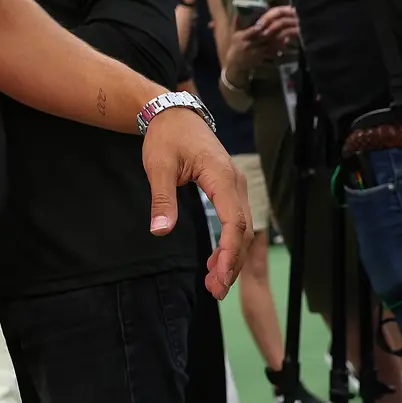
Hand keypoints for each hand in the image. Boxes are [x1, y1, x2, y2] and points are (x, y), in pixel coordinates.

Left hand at [143, 106, 249, 300]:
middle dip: (232, 262)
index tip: (219, 276)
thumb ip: (162, 199)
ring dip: (232, 256)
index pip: (234, 222)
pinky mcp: (229, 187)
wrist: (173, 113)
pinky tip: (217, 261)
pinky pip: (236, 219)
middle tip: (215, 290)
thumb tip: (160, 232)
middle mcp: (235, 182)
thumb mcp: (158, 166)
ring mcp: (235, 184)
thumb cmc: (166, 137)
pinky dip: (230, 242)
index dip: (229, 252)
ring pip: (242, 227)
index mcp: (221, 177)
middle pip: (243, 230)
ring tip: (215, 283)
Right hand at [222, 6, 297, 82]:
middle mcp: (249, 44)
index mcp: (242, 37)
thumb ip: (236, 24)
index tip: (267, 22)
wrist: (235, 63)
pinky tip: (283, 44)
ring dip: (277, 40)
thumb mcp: (234, 35)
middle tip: (281, 26)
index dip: (260, 27)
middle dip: (272, 32)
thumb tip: (237, 14)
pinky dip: (277, 48)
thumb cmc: (235, 47)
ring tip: (285, 34)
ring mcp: (256, 52)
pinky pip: (271, 52)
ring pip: (268, 44)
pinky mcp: (261, 57)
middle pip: (262, 37)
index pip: (252, 31)